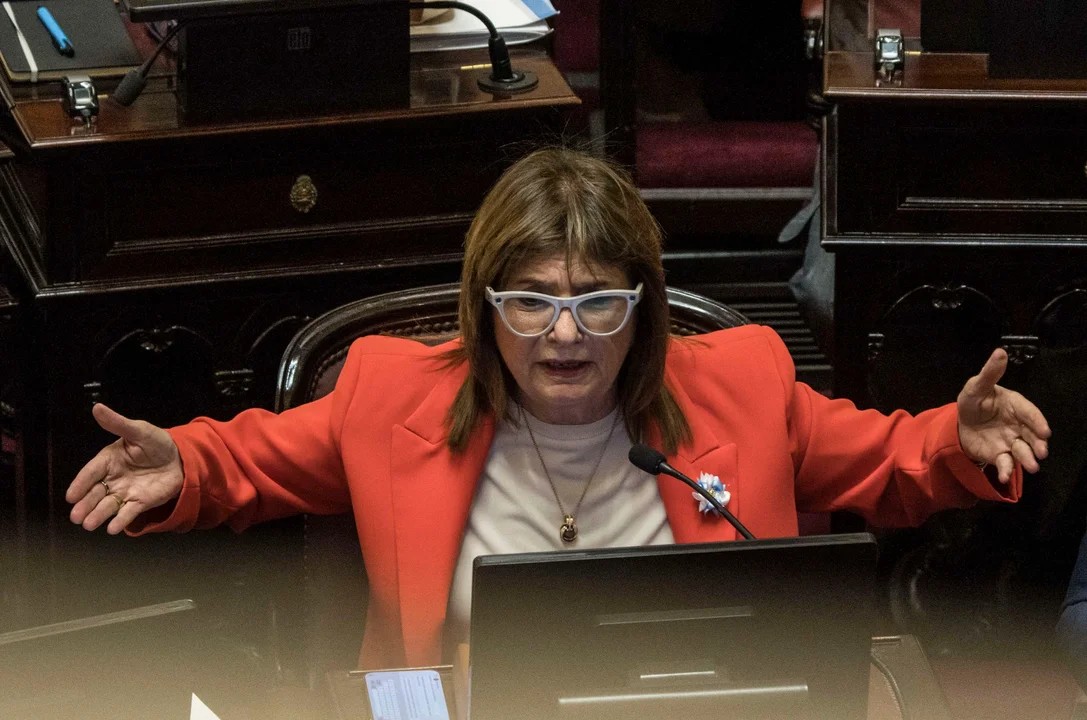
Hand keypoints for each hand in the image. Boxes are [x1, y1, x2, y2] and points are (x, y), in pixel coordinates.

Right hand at [66, 403, 183, 534]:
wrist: (181, 457)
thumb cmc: (156, 442)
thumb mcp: (138, 430)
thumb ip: (118, 423)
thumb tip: (97, 407)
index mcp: (109, 460)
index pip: (91, 472)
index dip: (80, 483)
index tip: (70, 496)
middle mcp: (113, 478)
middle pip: (95, 493)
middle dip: (85, 505)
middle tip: (75, 517)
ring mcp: (125, 491)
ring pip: (108, 505)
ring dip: (98, 515)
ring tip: (89, 524)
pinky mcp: (140, 502)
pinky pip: (128, 512)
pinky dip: (121, 520)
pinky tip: (112, 529)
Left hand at [957, 348, 1050, 483]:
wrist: (960, 422)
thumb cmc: (974, 401)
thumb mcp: (977, 386)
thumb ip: (990, 373)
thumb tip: (1000, 352)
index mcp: (1015, 405)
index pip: (1030, 413)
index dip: (1038, 422)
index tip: (1045, 431)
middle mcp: (1017, 424)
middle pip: (1032, 435)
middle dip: (1038, 444)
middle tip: (1041, 452)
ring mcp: (1010, 440)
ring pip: (1023, 450)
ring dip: (1027, 459)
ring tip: (1032, 467)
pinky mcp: (1000, 454)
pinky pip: (1005, 463)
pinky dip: (1005, 470)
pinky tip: (1004, 476)